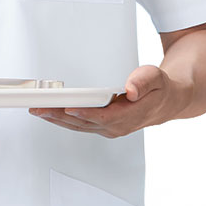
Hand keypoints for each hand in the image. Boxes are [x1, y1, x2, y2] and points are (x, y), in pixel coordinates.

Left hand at [29, 64, 190, 137]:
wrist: (168, 101)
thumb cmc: (160, 88)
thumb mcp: (156, 77)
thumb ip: (143, 81)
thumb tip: (130, 89)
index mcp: (129, 115)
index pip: (103, 117)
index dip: (84, 113)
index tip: (68, 107)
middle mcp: (116, 126)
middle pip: (83, 123)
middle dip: (59, 116)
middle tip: (39, 108)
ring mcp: (108, 128)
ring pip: (78, 126)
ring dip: (56, 119)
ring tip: (37, 110)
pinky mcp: (102, 126)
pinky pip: (79, 125)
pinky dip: (63, 119)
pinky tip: (50, 113)